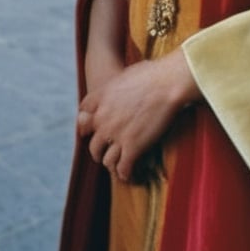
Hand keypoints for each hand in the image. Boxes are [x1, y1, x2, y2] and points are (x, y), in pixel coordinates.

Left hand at [78, 50, 198, 182]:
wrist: (166, 83)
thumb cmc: (151, 74)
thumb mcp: (122, 75)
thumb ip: (113, 87)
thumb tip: (120, 89)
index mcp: (99, 100)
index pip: (83, 118)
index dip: (86, 127)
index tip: (91, 131)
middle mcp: (103, 119)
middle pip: (93, 144)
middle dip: (98, 151)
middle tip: (104, 153)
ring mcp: (116, 135)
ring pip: (105, 159)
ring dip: (110, 165)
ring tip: (116, 168)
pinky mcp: (132, 147)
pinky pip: (123, 168)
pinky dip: (125, 174)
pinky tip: (128, 176)